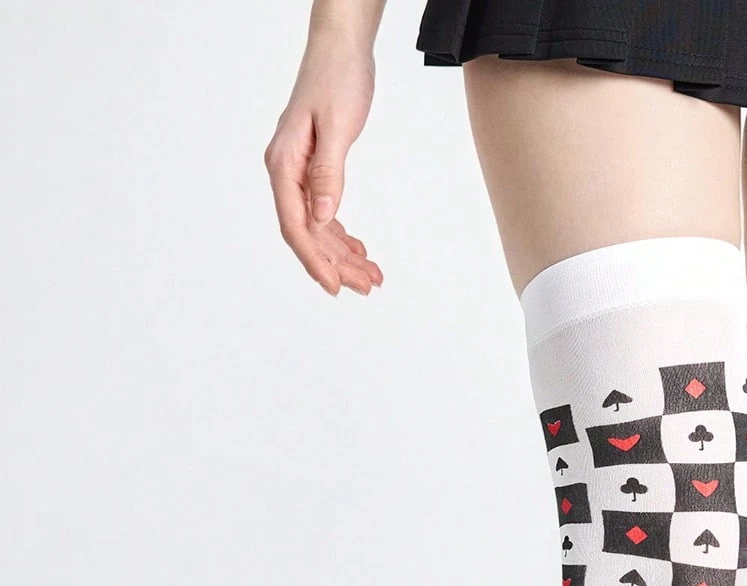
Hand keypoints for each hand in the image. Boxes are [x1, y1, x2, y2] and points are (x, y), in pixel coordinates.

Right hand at [264, 30, 383, 295]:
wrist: (341, 47)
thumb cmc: (337, 78)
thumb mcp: (337, 127)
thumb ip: (328, 173)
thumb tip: (322, 216)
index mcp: (284, 164)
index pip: (296, 226)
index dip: (315, 261)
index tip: (336, 286)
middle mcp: (286, 171)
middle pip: (308, 233)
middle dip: (336, 263)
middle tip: (367, 286)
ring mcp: (299, 170)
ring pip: (318, 226)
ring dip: (342, 254)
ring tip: (371, 275)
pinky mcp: (314, 166)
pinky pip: (324, 210)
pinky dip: (342, 233)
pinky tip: (359, 248)